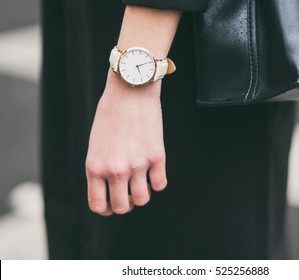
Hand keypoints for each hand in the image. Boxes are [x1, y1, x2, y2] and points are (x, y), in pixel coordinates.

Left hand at [85, 70, 166, 215]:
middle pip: (122, 207)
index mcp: (95, 167)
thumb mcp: (96, 144)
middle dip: (126, 204)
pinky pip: (160, 185)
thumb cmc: (110, 114)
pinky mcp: (157, 156)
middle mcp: (115, 170)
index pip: (98, 205)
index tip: (112, 204)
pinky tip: (154, 170)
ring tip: (141, 181)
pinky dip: (157, 181)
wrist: (130, 91)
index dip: (106, 209)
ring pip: (143, 199)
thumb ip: (101, 168)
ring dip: (142, 194)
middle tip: (128, 194)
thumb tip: (114, 188)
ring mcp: (138, 165)